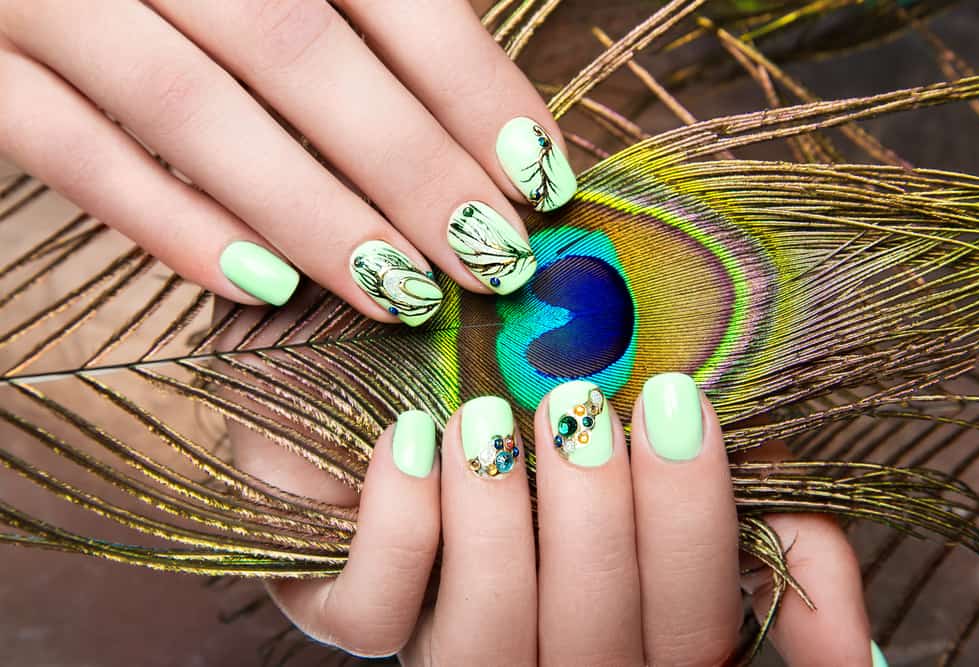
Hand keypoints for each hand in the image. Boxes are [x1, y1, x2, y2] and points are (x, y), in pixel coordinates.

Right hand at [0, 1, 572, 315]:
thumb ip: (362, 19)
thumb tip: (479, 128)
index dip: (470, 85)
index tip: (538, 176)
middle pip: (298, 51)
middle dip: (408, 165)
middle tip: (490, 257)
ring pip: (192, 110)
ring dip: (311, 214)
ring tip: (401, 292)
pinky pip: (74, 155)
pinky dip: (175, 228)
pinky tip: (266, 289)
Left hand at [251, 374, 878, 665]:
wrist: (423, 348)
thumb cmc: (567, 394)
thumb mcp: (684, 443)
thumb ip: (778, 530)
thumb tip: (853, 658)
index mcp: (635, 615)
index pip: (695, 637)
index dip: (694, 532)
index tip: (677, 406)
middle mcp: (549, 645)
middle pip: (596, 646)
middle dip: (594, 520)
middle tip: (578, 406)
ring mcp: (447, 638)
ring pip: (485, 649)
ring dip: (496, 522)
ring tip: (484, 418)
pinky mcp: (352, 610)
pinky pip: (371, 618)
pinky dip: (399, 522)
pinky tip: (412, 437)